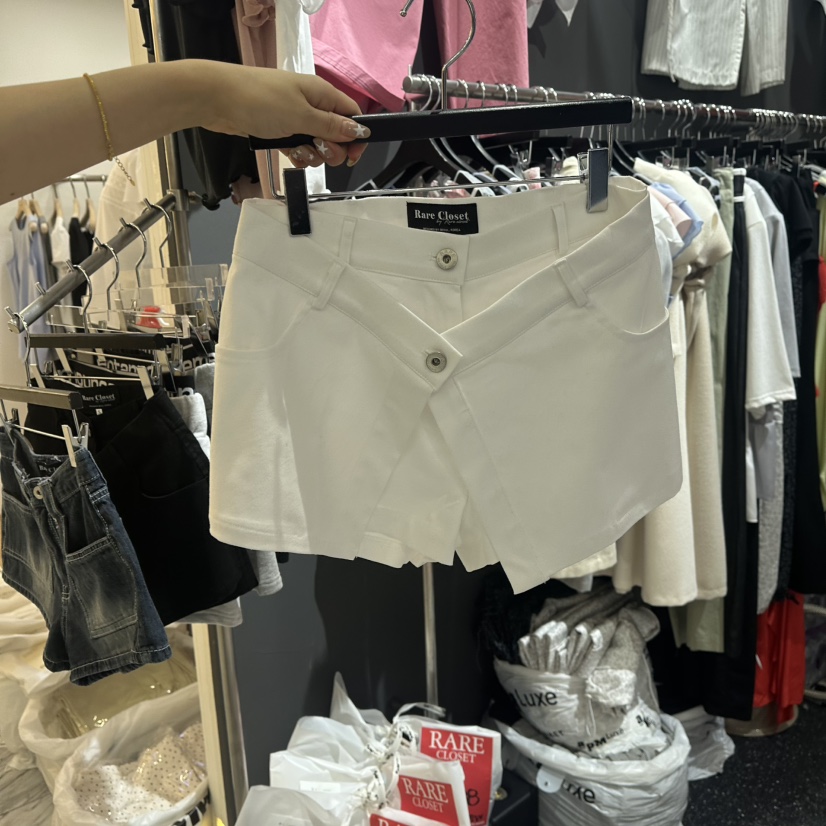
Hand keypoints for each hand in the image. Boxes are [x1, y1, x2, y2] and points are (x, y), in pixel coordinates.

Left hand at [200, 62, 369, 167]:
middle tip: (316, 149)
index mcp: (321, 94)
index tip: (352, 156)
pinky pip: (299, 148)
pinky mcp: (280, 129)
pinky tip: (289, 155)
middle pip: (336, 134)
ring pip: (317, 145)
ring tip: (296, 150)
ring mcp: (295, 117)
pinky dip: (297, 155)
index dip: (356, 137)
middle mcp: (311, 104)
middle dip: (331, 150)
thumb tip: (360, 130)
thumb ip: (332, 126)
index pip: (352, 116)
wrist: (218, 99)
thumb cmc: (258, 100)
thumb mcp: (302, 115)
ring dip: (312, 155)